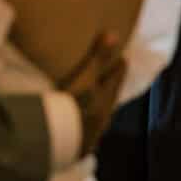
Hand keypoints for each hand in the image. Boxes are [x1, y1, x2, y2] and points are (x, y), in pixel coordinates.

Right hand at [59, 32, 126, 157]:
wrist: (57, 143)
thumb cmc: (73, 106)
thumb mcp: (86, 79)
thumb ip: (98, 58)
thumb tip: (113, 34)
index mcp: (104, 100)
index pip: (115, 81)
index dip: (119, 69)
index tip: (123, 59)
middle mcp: (102, 118)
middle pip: (110, 99)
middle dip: (111, 88)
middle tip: (113, 77)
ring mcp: (90, 134)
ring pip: (99, 118)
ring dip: (99, 108)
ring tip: (96, 102)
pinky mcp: (77, 147)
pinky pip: (85, 133)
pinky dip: (85, 126)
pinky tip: (80, 128)